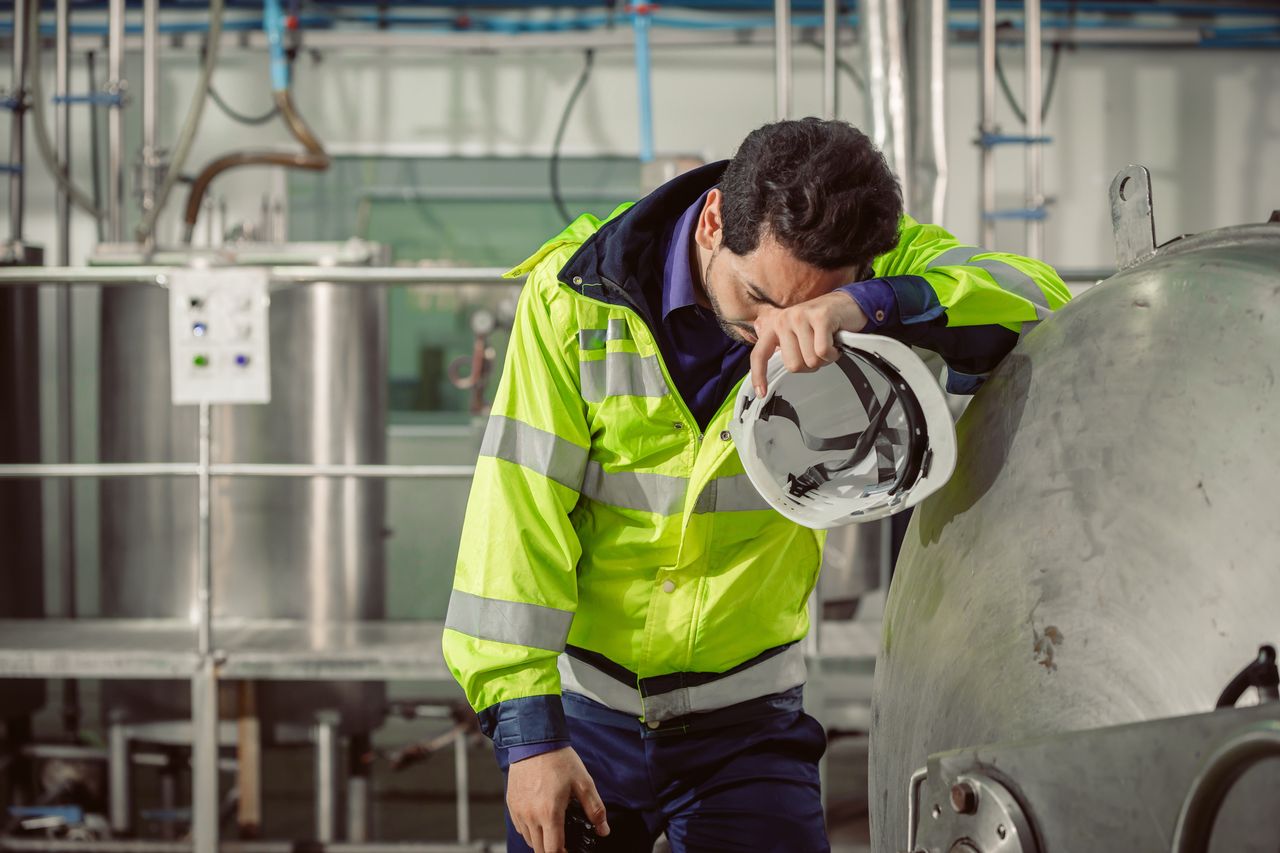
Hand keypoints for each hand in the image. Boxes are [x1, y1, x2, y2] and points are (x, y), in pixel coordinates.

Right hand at [506, 747, 609, 852]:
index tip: (570, 851)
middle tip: (565, 843)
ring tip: (554, 831)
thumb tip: (603, 830)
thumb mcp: (583, 783)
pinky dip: (530, 831)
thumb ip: (595, 809)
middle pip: (540, 850)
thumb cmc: (559, 760)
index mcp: (549, 812)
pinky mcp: (512, 804)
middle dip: (553, 850)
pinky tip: (541, 821)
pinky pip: (520, 828)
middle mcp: (531, 815)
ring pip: (529, 840)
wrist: (534, 741)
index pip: (553, 850)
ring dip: (542, 841)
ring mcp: (519, 811)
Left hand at [749, 290, 868, 396]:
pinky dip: (833, 354)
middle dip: (810, 364)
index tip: (761, 393)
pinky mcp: (820, 317)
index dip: (759, 376)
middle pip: (793, 365)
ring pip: (810, 360)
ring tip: (827, 344)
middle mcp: (784, 319)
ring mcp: (801, 317)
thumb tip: (778, 369)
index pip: (760, 354)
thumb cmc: (823, 324)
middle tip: (818, 351)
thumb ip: (786, 348)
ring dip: (824, 359)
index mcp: (775, 325)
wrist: (847, 304)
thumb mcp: (797, 334)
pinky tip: (835, 344)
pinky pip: (823, 352)